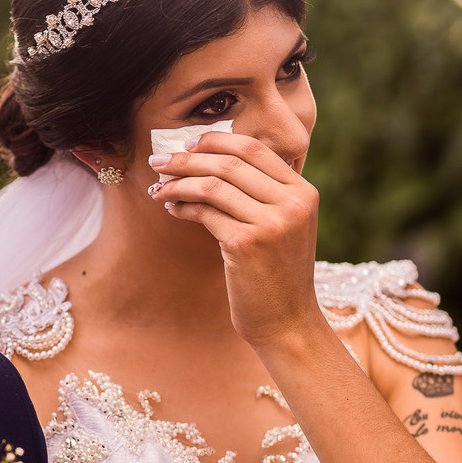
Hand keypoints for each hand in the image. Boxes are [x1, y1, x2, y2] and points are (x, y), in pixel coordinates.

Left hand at [148, 131, 321, 348]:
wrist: (288, 322)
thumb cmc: (278, 276)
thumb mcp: (285, 228)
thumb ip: (264, 195)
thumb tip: (213, 161)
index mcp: (304, 193)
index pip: (254, 149)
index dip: (216, 141)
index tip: (188, 145)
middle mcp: (292, 203)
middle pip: (229, 163)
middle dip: (187, 158)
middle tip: (159, 161)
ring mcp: (270, 223)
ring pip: (212, 185)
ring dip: (178, 182)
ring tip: (158, 187)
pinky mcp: (246, 244)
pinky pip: (205, 212)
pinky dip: (182, 206)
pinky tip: (171, 208)